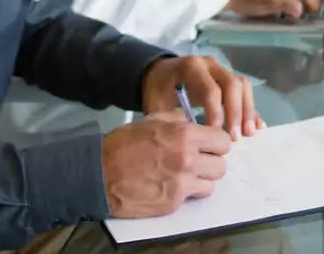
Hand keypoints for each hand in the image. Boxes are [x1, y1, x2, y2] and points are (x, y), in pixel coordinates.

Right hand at [102, 112, 232, 217]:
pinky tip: (171, 185)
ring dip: (202, 179)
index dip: (216, 143)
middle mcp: (187, 159)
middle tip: (198, 161)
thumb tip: (196, 123)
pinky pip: (193, 197)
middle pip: (221, 165)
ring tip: (186, 175)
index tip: (209, 145)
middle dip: (211, 162)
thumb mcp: (152, 121)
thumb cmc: (123, 144)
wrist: (100, 174)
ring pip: (212, 184)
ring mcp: (182, 183)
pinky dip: (186, 192)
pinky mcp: (174, 203)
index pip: (223, 141)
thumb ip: (178, 121)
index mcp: (184, 135)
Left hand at [142, 55, 263, 140]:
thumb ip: (171, 120)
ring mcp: (221, 70)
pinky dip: (251, 109)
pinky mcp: (228, 79)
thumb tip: (190, 141)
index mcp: (192, 67)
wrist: (159, 75)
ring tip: (249, 134)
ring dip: (247, 110)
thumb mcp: (157, 104)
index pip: (211, 90)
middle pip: (232, 84)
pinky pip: (244, 91)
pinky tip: (256, 127)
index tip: (215, 135)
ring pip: (242, 86)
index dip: (216, 114)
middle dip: (235, 112)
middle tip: (234, 138)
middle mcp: (210, 65)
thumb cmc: (157, 90)